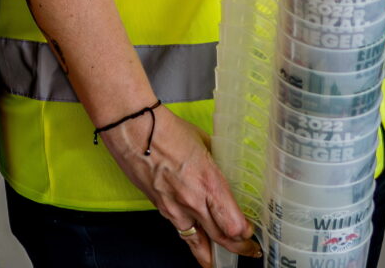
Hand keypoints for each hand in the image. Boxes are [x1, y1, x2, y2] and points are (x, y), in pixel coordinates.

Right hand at [96, 105, 255, 264]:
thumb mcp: (205, 145)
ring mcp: (175, 208)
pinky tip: (199, 245)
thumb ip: (216, 165)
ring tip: (222, 259)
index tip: (251, 231)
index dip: (245, 233)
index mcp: (210, 183)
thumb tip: (225, 172)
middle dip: (238, 248)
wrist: (134, 129)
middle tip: (248, 250)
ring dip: (213, 254)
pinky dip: (193, 241)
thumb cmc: (167, 130)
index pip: (233, 225)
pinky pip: (181, 232)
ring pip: (199, 244)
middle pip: (221, 239)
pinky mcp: (160, 209)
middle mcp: (193, 201)